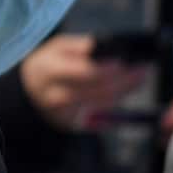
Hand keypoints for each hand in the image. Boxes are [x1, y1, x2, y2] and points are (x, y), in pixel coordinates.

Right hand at [19, 33, 147, 131]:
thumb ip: (82, 47)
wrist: (28, 92)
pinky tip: (130, 90)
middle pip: (100, 90)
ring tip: (141, 76)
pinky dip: (120, 103)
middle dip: (126, 78)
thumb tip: (113, 47)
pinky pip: (104, 116)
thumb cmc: (50, 64)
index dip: (109, 67)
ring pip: (105, 103)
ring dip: (127, 89)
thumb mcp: (58, 47)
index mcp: (48, 71)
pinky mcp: (74, 125)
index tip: (127, 59)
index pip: (85, 71)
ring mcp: (64, 115)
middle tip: (143, 68)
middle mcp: (54, 96)